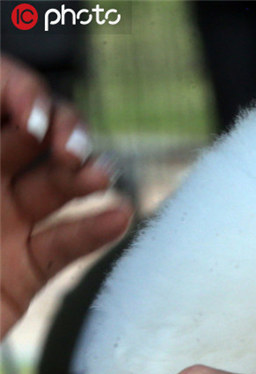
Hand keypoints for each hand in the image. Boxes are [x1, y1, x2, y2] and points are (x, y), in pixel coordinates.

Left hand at [0, 54, 131, 336]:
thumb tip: (18, 123)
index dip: (17, 91)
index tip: (32, 114)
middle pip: (31, 136)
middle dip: (59, 130)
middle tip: (70, 148)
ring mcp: (3, 226)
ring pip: (55, 187)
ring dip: (83, 177)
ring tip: (99, 178)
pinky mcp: (26, 271)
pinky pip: (66, 244)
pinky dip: (95, 230)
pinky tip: (117, 215)